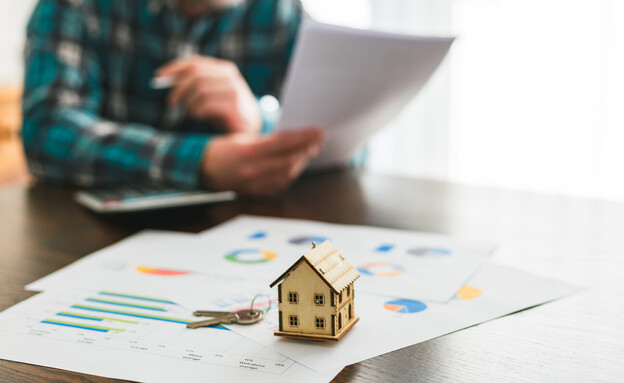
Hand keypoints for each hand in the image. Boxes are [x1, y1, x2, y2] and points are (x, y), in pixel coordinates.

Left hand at [156, 56, 261, 132]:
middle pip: (194, 75)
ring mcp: (233, 90)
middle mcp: (230, 77)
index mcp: (224, 69)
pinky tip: (200, 117)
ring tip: (192, 113)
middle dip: (178, 88)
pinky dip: (197, 112)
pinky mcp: (234, 106)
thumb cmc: (225, 111)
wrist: (251, 128)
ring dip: (189, 104)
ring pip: (198, 90)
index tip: (158, 76)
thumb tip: (165, 78)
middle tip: (171, 102)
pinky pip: (205, 105)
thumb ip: (194, 84)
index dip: (174, 68)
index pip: (194, 62)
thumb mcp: (211, 93)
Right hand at [201, 128, 324, 195]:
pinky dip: (290, 175)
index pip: (284, 143)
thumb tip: (293, 139)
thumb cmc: (223, 150)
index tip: (318, 132)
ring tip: (309, 151)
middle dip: (307, 149)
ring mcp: (254, 183)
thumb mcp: (243, 138)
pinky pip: (279, 185)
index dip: (304, 137)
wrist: (203, 168)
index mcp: (249, 151)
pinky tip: (296, 166)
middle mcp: (253, 168)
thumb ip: (267, 140)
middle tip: (318, 140)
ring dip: (301, 162)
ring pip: (287, 174)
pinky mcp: (255, 192)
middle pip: (289, 159)